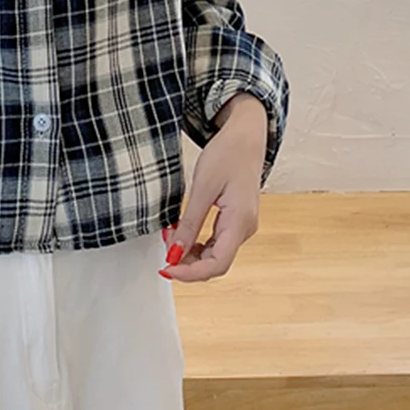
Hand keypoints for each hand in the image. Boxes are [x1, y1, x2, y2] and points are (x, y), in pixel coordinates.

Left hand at [161, 96, 265, 281]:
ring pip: (216, 254)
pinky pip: (217, 242)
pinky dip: (199, 244)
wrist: (246, 136)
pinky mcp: (237, 220)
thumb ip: (190, 223)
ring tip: (170, 242)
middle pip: (216, 263)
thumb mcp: (202, 187)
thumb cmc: (227, 154)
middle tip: (163, 255)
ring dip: (192, 255)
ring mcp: (242, 225)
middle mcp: (245, 229)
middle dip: (188, 265)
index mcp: (240, 222)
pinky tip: (183, 235)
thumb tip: (175, 252)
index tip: (166, 269)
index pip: (217, 264)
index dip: (191, 273)